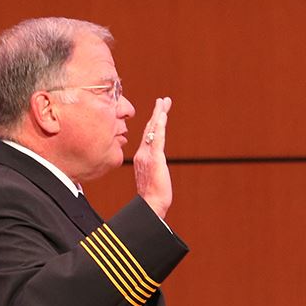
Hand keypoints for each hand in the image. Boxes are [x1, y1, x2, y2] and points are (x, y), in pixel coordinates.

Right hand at [133, 97, 172, 219]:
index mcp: (142, 157)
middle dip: (157, 113)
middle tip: (163, 100)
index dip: (153, 122)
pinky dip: (159, 126)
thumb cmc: (152, 196)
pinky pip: (157, 139)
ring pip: (153, 130)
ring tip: (164, 102)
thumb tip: (155, 165)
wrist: (150, 205)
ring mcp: (147, 155)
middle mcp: (142, 153)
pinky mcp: (155, 159)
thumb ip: (152, 167)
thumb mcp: (152, 177)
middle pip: (150, 128)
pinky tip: (162, 115)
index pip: (148, 135)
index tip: (159, 111)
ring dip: (159, 114)